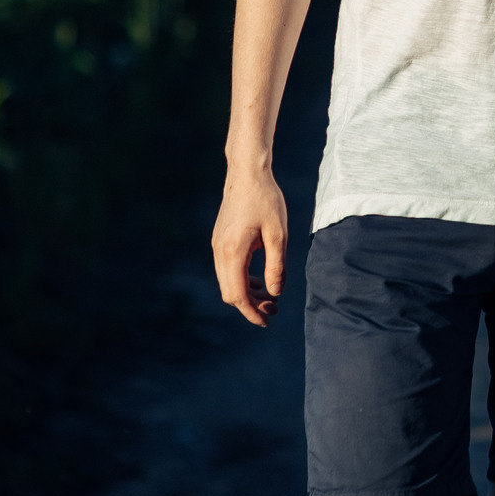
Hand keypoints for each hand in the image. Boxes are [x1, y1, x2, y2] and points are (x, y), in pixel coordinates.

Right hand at [212, 167, 288, 326]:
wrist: (247, 174)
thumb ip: (276, 266)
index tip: (267, 321)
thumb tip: (275, 293)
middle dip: (250, 306)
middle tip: (274, 310)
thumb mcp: (278, 234)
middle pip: (230, 292)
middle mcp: (220, 252)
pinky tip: (259, 280)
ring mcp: (217, 246)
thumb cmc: (266, 200)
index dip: (252, 312)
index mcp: (233, 252)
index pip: (238, 295)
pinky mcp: (220, 240)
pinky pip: (227, 270)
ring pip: (227, 282)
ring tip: (269, 297)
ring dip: (246, 293)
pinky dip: (241, 280)